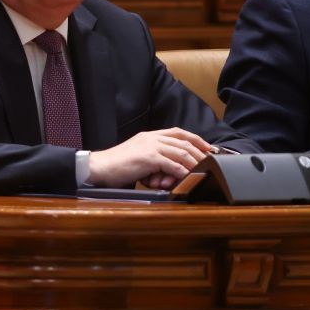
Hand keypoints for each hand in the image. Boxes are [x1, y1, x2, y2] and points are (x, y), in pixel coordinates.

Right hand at [87, 128, 210, 186]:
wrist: (99, 167)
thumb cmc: (115, 165)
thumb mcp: (136, 156)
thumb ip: (152, 157)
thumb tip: (168, 168)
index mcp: (149, 136)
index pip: (177, 132)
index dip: (195, 139)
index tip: (206, 147)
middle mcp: (152, 137)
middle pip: (183, 141)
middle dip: (199, 151)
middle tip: (210, 160)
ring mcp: (150, 146)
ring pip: (181, 152)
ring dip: (193, 162)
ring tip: (202, 170)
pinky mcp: (148, 158)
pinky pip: (172, 164)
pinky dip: (182, 171)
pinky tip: (187, 176)